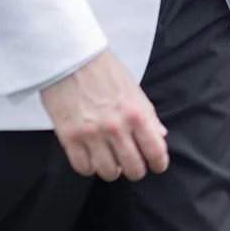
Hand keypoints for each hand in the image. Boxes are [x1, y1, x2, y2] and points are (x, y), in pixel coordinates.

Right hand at [40, 49, 167, 181]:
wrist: (72, 58)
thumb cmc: (104, 71)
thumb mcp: (134, 89)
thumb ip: (148, 115)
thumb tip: (160, 136)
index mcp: (136, 113)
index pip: (155, 151)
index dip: (159, 163)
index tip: (157, 165)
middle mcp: (116, 127)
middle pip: (133, 168)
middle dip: (136, 170)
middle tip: (132, 165)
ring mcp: (92, 134)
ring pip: (108, 173)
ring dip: (112, 170)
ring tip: (111, 161)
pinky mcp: (69, 138)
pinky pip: (83, 168)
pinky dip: (90, 167)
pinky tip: (92, 158)